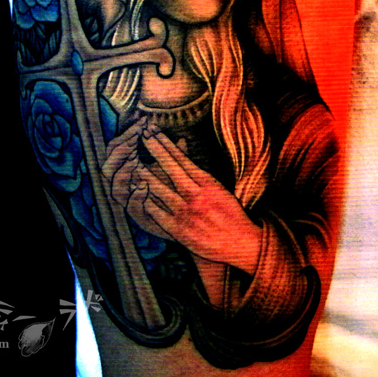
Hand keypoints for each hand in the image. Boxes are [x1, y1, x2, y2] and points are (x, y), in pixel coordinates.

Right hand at [101, 119, 172, 239]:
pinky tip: (144, 185)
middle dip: (120, 150)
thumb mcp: (176, 169)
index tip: (140, 122)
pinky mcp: (140, 218)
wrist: (189, 222)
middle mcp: (125, 188)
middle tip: (135, 137)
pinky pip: (130, 207)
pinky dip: (135, 195)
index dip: (125, 135)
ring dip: (123, 171)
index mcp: (129, 172)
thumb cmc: (178, 192)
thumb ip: (176, 155)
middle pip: (107, 167)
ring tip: (134, 158)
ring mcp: (130, 203)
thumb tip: (182, 138)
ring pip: (114, 188)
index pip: (116, 149)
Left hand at [132, 125, 261, 273]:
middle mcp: (196, 196)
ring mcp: (187, 213)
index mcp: (208, 183)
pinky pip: (159, 214)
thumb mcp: (218, 188)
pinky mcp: (180, 231)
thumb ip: (200, 173)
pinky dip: (149, 203)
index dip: (167, 145)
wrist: (239, 243)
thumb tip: (186, 157)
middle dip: (156, 151)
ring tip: (137, 167)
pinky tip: (142, 194)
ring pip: (162, 190)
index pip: (183, 159)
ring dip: (148, 177)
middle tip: (143, 138)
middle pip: (171, 169)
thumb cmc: (230, 213)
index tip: (155, 133)